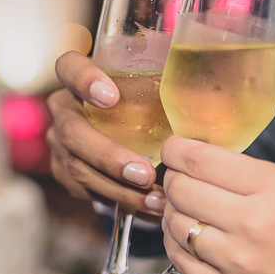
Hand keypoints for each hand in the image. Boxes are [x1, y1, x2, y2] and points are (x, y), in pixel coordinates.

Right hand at [46, 51, 166, 214]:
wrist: (127, 133)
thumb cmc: (146, 103)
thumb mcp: (153, 89)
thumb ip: (171, 86)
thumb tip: (213, 96)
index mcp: (80, 78)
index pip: (69, 67)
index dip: (84, 79)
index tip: (111, 97)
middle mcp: (65, 109)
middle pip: (73, 133)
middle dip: (110, 157)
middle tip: (144, 173)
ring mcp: (60, 143)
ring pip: (79, 169)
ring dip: (118, 187)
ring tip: (155, 199)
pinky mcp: (64, 171)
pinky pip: (86, 191)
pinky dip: (119, 199)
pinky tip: (147, 206)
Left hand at [159, 136, 274, 273]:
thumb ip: (252, 180)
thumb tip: (203, 165)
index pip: (202, 159)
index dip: (176, 150)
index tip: (172, 150)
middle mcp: (252, 221)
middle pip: (182, 189)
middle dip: (172, 180)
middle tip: (177, 181)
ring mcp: (237, 261)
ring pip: (176, 224)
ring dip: (173, 214)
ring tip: (183, 211)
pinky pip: (181, 261)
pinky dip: (176, 245)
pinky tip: (186, 239)